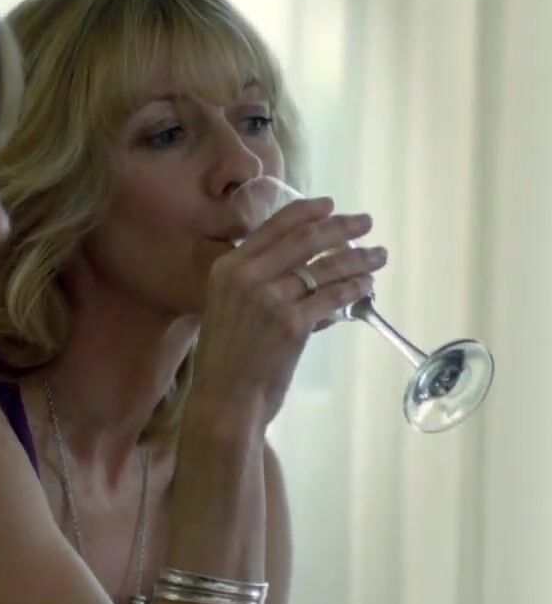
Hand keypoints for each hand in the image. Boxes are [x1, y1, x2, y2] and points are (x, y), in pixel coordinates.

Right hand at [188, 197, 385, 430]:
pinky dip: (354, 288)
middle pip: (305, 239)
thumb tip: (303, 266)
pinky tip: (366, 285)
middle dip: (341, 226)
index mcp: (227, 268)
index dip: (306, 212)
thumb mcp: (227, 308)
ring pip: (325, 267)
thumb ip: (255, 283)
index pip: (273, 227)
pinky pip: (333, 297)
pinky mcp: (293, 324)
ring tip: (378, 255)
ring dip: (358, 258)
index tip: (329, 205)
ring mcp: (270, 300)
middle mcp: (247, 277)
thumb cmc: (226, 358)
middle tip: (365, 222)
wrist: (225, 398)